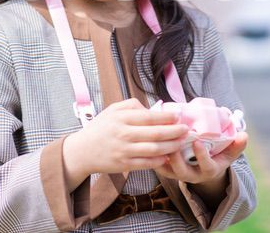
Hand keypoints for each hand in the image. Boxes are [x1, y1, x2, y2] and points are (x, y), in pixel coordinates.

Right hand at [63, 98, 188, 177]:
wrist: (83, 151)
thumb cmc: (100, 128)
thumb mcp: (113, 110)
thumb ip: (132, 106)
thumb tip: (151, 108)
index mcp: (122, 118)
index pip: (150, 117)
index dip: (167, 117)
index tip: (179, 116)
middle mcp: (124, 134)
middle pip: (156, 134)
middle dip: (174, 132)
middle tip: (186, 130)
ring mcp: (125, 151)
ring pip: (154, 150)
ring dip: (171, 147)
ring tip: (181, 143)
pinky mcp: (125, 164)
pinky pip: (147, 163)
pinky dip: (160, 160)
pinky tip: (168, 156)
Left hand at [153, 131, 248, 183]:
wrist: (203, 170)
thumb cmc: (216, 157)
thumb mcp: (228, 154)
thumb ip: (236, 145)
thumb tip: (244, 135)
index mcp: (208, 170)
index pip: (207, 166)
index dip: (202, 156)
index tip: (198, 142)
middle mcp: (192, 175)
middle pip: (182, 171)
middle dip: (177, 158)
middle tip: (173, 141)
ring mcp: (178, 174)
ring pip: (167, 170)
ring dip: (161, 156)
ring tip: (157, 140)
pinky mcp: (167, 170)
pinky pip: (157, 165)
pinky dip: (152, 155)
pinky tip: (149, 140)